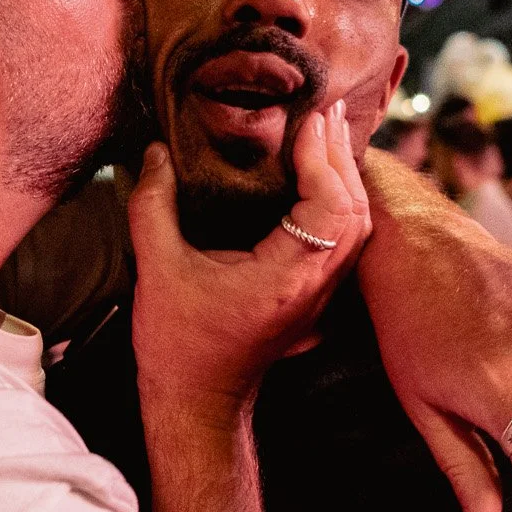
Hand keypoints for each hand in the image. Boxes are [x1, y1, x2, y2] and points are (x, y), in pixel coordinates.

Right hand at [129, 101, 370, 409]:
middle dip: (340, 156)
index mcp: (285, 277)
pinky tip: (321, 176)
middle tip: (321, 110)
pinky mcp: (314, 296)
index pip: (330, 207)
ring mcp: (319, 294)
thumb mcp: (156, 269)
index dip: (322, 159)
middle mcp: (314, 286)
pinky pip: (345, 240)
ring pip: (358, 226)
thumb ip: (153, 205)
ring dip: (344, 177)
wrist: (197, 402)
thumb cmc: (178, 344)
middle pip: (356, 212)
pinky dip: (340, 201)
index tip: (304, 121)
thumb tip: (155, 151)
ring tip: (324, 133)